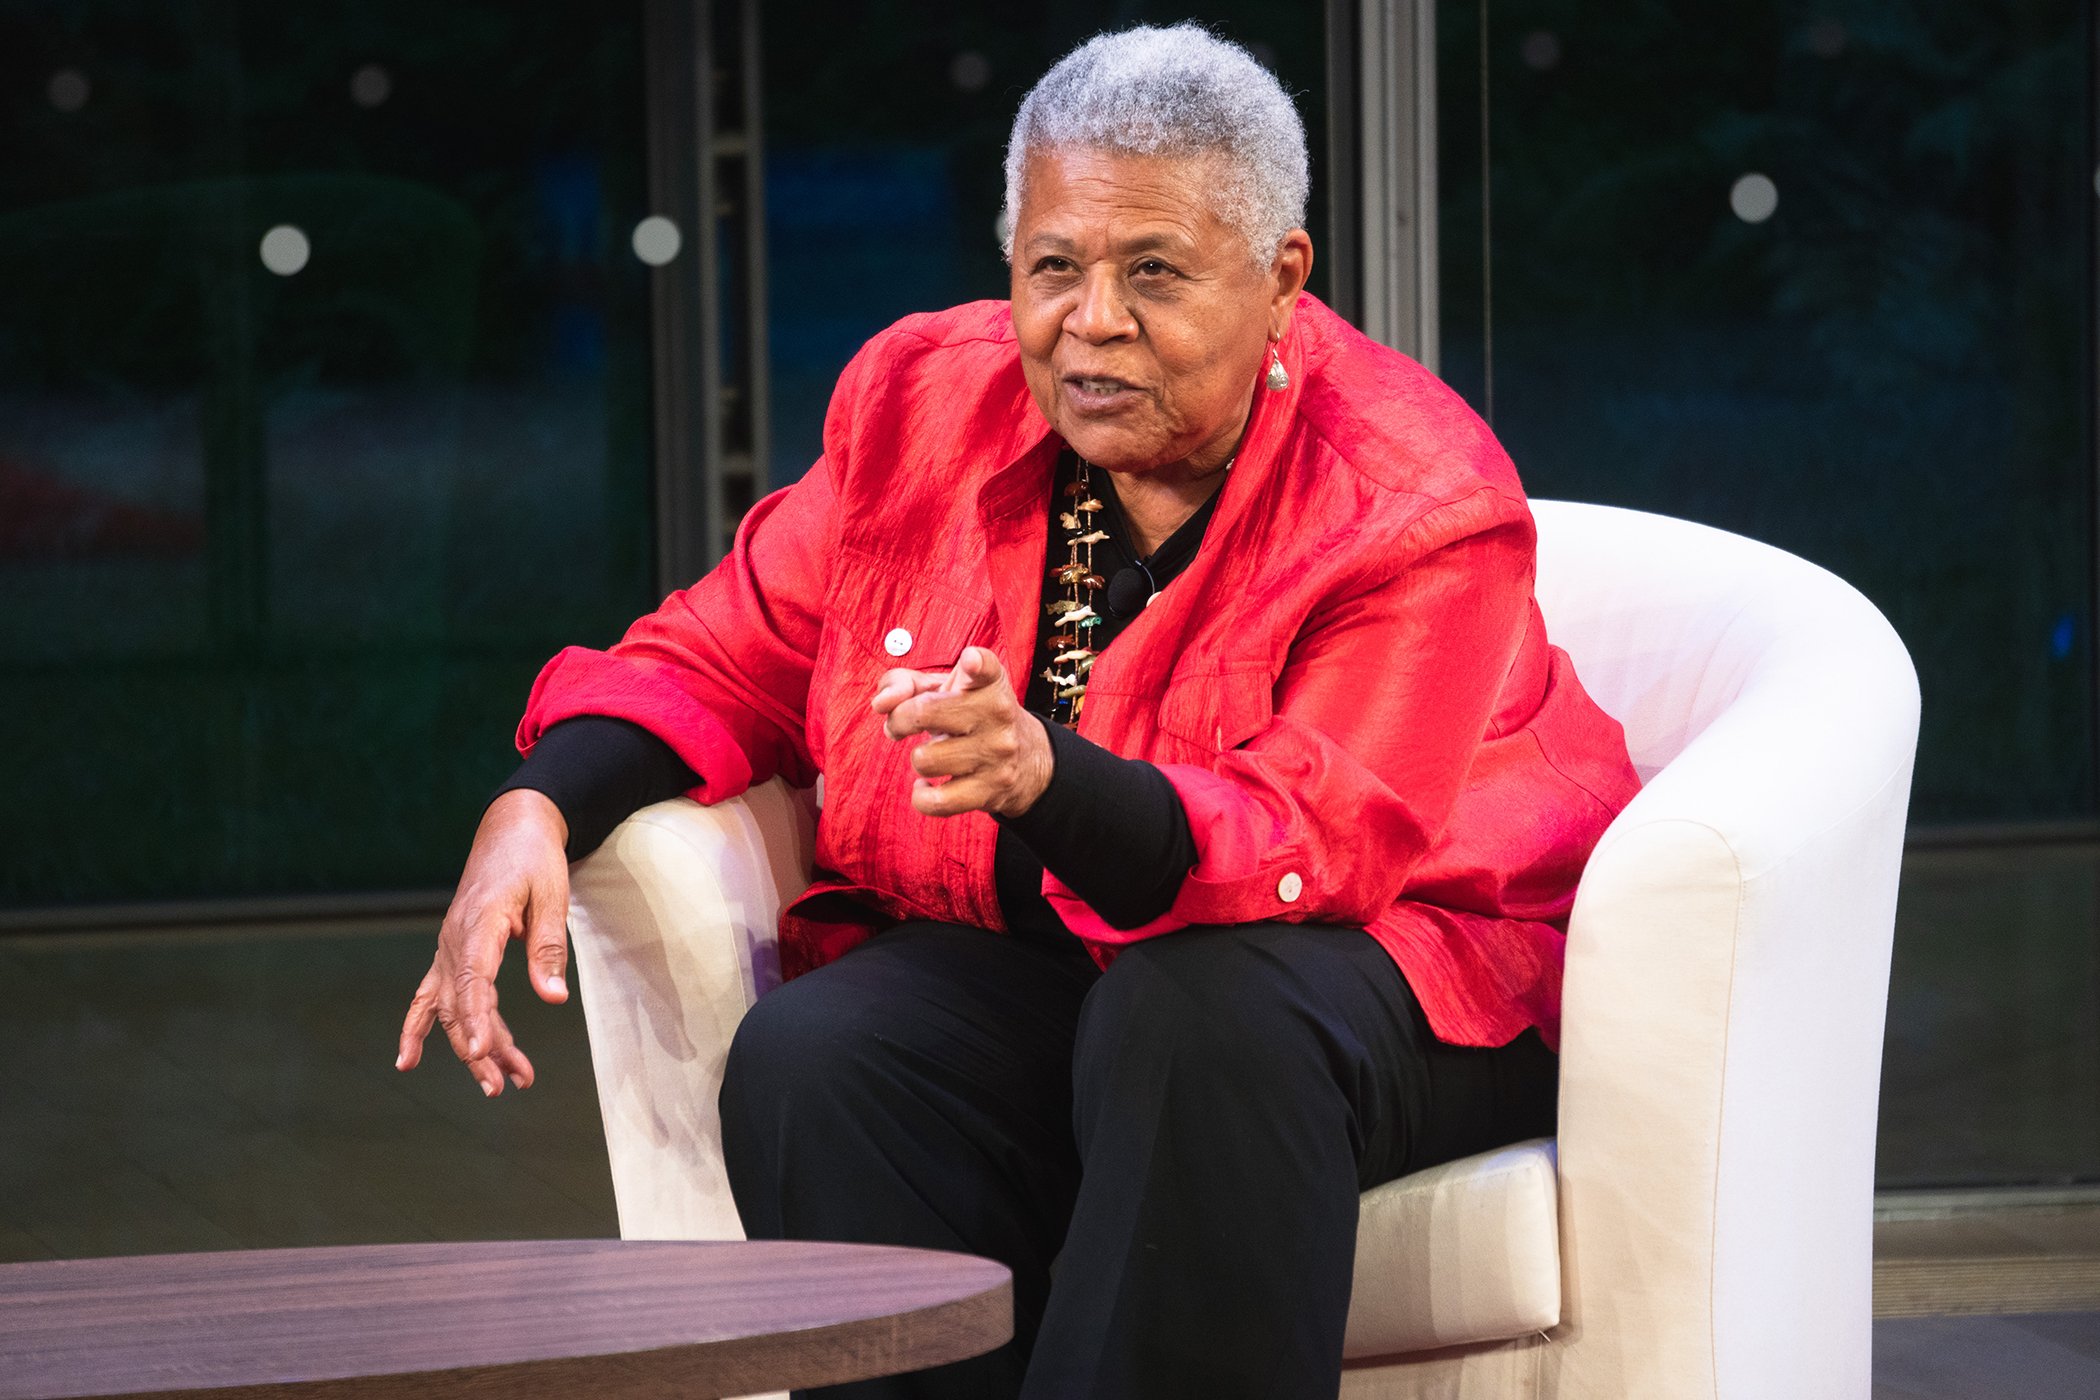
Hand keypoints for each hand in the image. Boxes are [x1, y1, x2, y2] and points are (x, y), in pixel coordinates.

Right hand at [395, 788, 572, 1095]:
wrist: (511, 829)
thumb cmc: (534, 859)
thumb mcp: (552, 896)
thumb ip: (548, 947)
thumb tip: (554, 999)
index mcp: (480, 922)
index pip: (473, 980)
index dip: (475, 1019)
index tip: (480, 1053)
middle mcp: (455, 939)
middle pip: (458, 1004)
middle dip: (478, 1048)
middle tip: (502, 1086)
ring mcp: (448, 947)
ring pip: (449, 1007)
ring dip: (470, 1046)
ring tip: (499, 1085)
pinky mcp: (452, 951)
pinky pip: (429, 994)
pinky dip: (418, 1027)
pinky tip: (408, 1060)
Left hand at [871, 646, 1053, 818]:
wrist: (1026, 760)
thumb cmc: (970, 716)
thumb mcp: (945, 689)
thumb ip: (903, 684)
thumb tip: (881, 703)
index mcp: (988, 683)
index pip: (986, 667)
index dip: (975, 664)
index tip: (970, 663)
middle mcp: (997, 715)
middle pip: (925, 712)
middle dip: (900, 720)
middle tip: (905, 725)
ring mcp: (995, 755)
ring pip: (925, 760)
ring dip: (918, 759)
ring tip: (932, 755)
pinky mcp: (989, 791)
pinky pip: (937, 802)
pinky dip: (922, 798)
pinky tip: (929, 787)